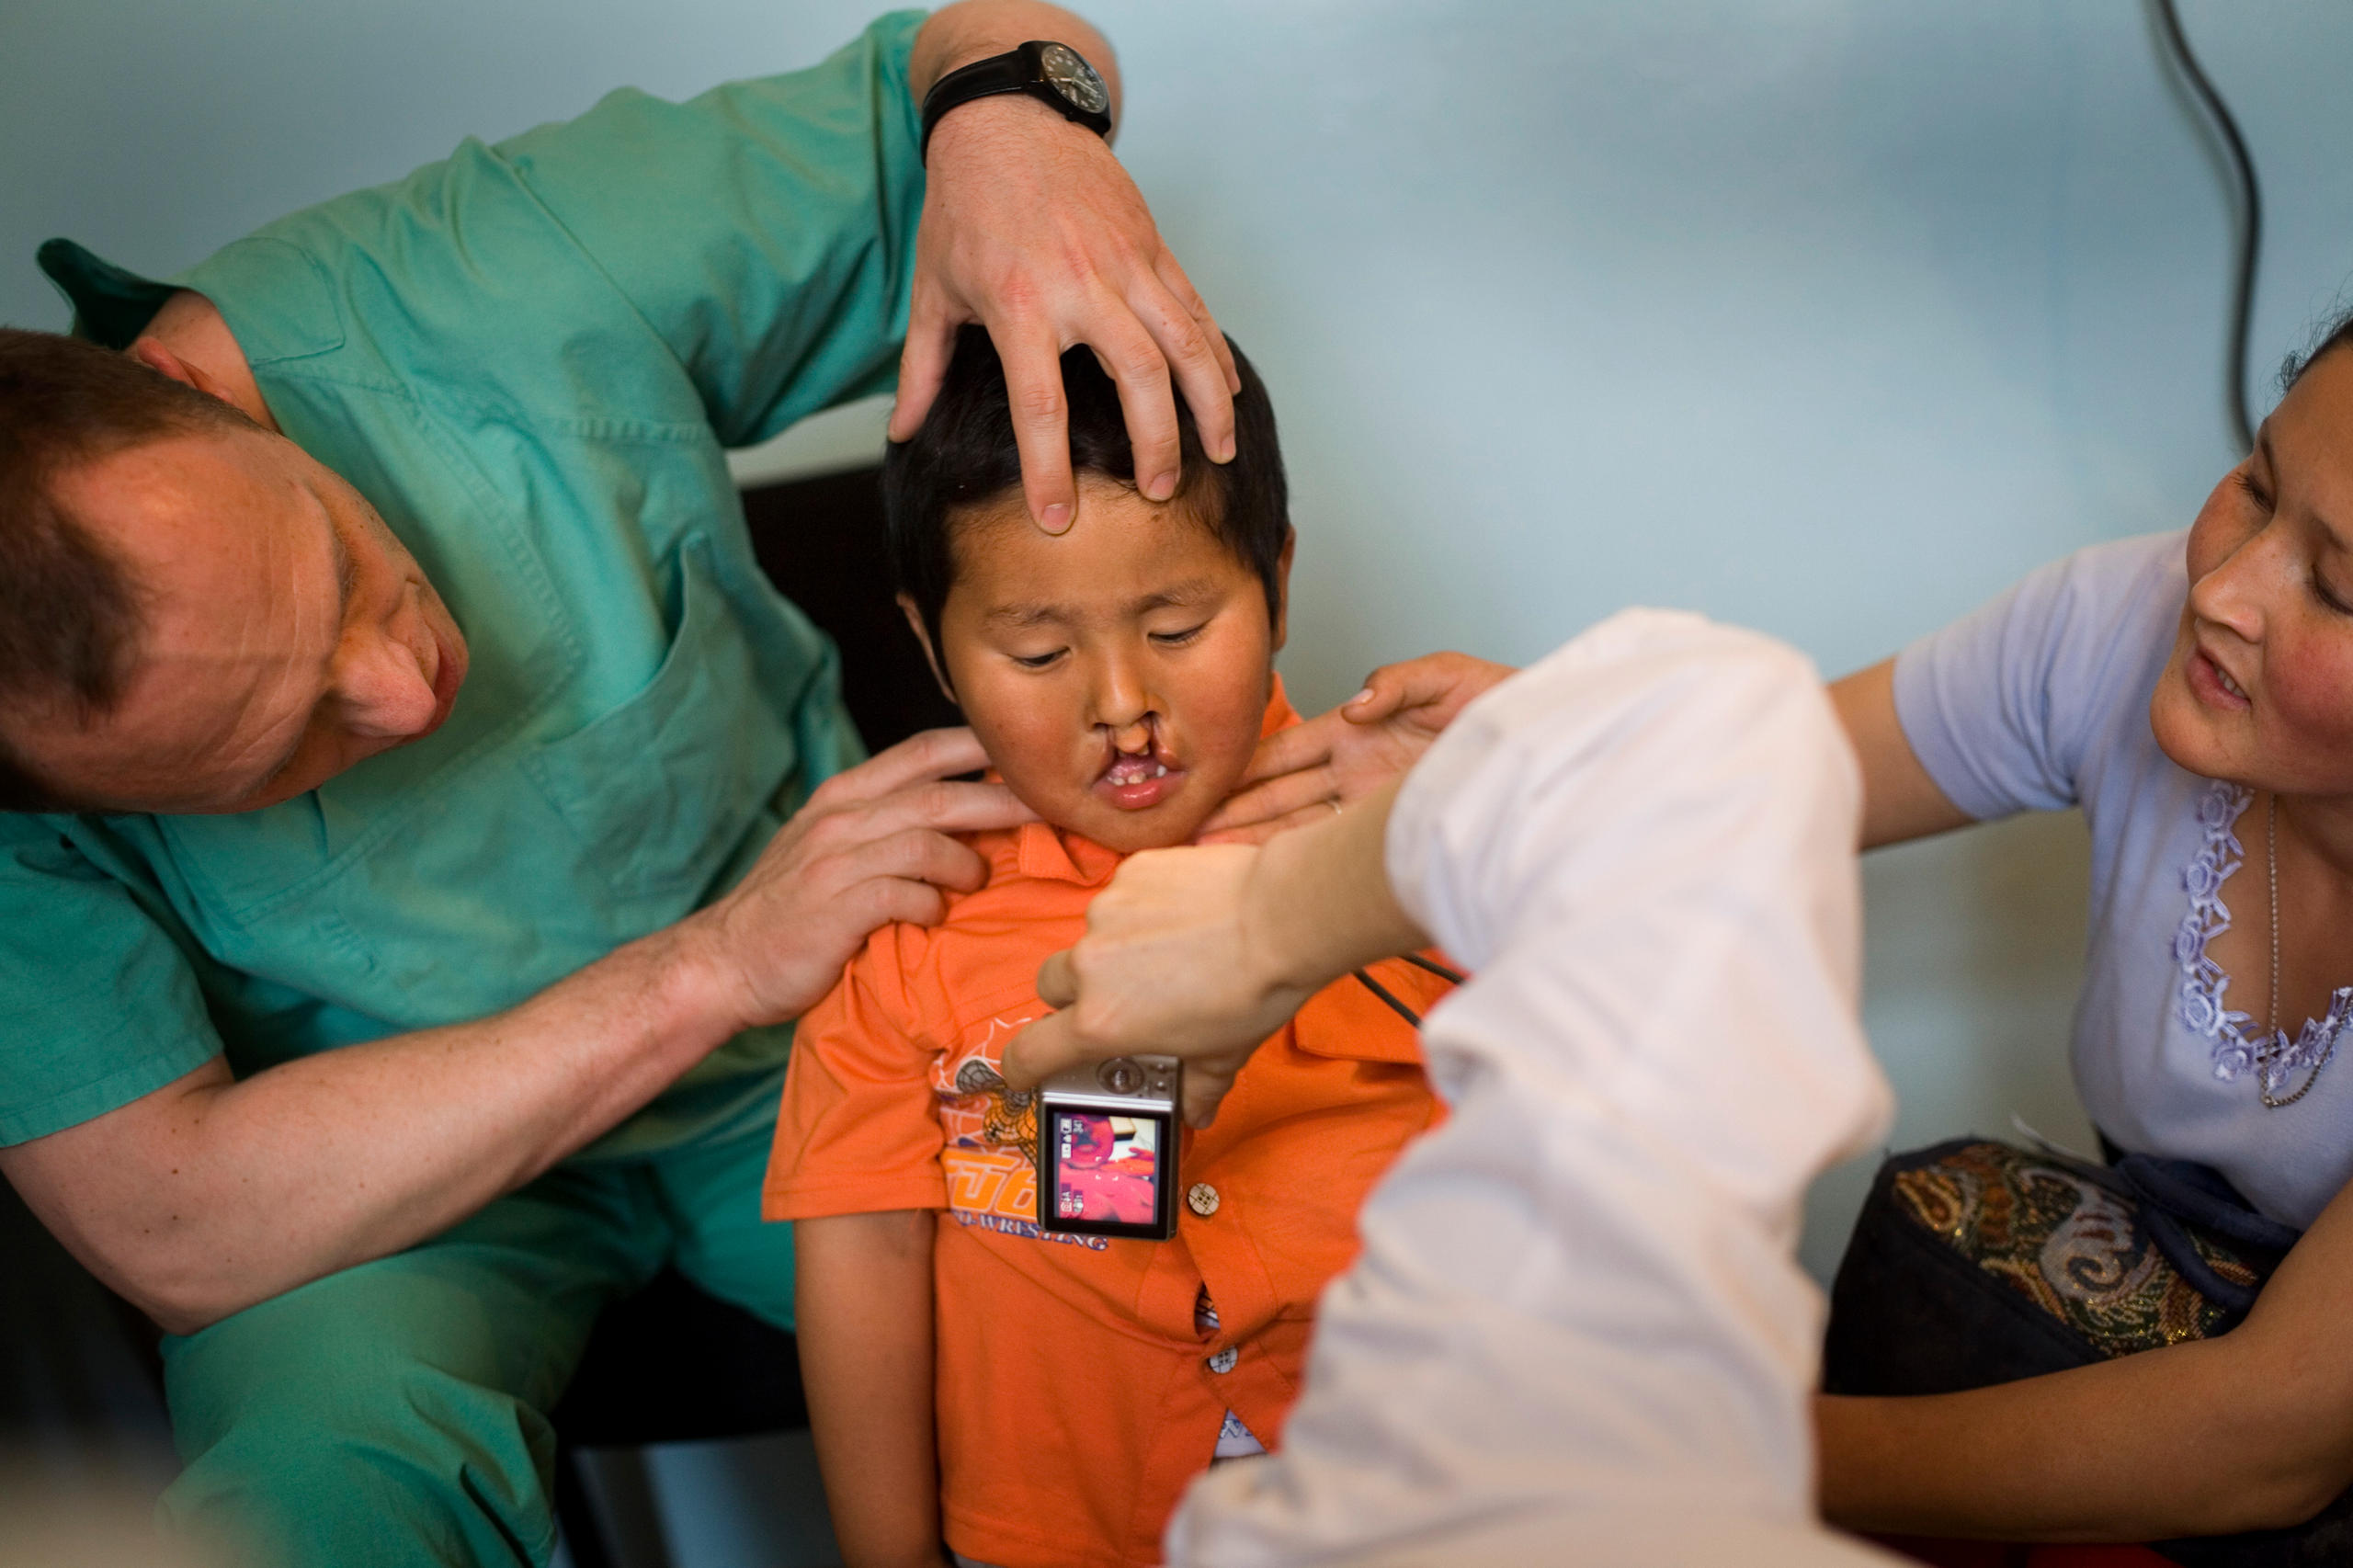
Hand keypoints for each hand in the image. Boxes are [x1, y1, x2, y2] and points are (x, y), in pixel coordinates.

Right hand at [690, 728, 1034, 1028]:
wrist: (723, 962)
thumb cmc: (791, 909)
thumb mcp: (831, 846)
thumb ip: (886, 823)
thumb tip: (967, 815)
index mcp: (844, 795)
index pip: (924, 749)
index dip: (982, 745)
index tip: (1032, 755)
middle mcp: (842, 817)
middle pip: (943, 793)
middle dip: (1007, 800)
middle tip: (1054, 811)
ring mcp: (836, 861)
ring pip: (929, 839)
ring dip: (969, 860)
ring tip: (981, 878)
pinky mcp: (837, 907)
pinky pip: (905, 893)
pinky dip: (932, 902)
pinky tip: (934, 914)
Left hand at [890, 94, 1239, 534]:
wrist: (1007, 117)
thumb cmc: (964, 204)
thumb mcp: (933, 289)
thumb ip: (922, 369)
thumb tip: (903, 434)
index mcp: (1020, 304)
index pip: (1040, 406)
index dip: (1050, 471)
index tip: (1058, 519)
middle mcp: (1081, 285)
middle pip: (1138, 380)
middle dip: (1155, 444)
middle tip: (1157, 492)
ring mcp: (1126, 263)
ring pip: (1187, 344)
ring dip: (1209, 405)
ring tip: (1218, 453)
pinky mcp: (1153, 246)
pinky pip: (1195, 309)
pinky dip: (1215, 355)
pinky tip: (1224, 394)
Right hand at [1000, 843, 1314, 1126]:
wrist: (1283, 918)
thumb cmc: (1252, 993)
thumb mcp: (1222, 1057)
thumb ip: (1197, 1088)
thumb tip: (1197, 1110)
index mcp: (1101, 1022)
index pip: (1030, 1051)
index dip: (1020, 1066)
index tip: (1025, 1069)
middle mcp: (1090, 966)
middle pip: (1051, 986)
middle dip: (1074, 997)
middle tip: (1119, 1002)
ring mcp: (1106, 912)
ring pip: (1089, 938)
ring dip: (1114, 950)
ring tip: (1169, 953)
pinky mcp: (1130, 873)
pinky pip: (1121, 897)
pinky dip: (1142, 910)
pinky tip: (1184, 916)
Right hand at [1199, 652, 1515, 843]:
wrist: (1551, 752)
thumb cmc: (1505, 708)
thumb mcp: (1452, 677)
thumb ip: (1400, 681)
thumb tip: (1356, 704)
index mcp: (1359, 732)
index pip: (1287, 751)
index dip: (1246, 766)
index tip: (1206, 780)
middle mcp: (1355, 772)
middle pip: (1280, 795)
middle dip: (1234, 811)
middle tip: (1187, 830)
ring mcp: (1370, 807)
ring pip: (1297, 828)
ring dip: (1254, 842)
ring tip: (1208, 856)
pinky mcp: (1390, 833)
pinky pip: (1334, 849)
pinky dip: (1296, 861)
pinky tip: (1262, 873)